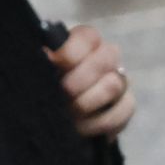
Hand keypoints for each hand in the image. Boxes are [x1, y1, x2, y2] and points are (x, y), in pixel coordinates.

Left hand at [46, 24, 135, 139]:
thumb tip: (48, 58)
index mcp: (83, 41)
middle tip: (62, 93)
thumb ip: (44, 60)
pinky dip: (97, 123)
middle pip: (106, 59)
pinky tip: (80, 127)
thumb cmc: (43, 83)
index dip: (71, 51)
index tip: (54, 64)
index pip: (88, 37)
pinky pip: (122, 112)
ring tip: (67, 112)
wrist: (51, 113)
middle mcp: (106, 57)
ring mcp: (120, 80)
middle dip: (78, 80)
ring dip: (85, 103)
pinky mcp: (126, 106)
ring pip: (113, 86)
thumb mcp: (39, 69)